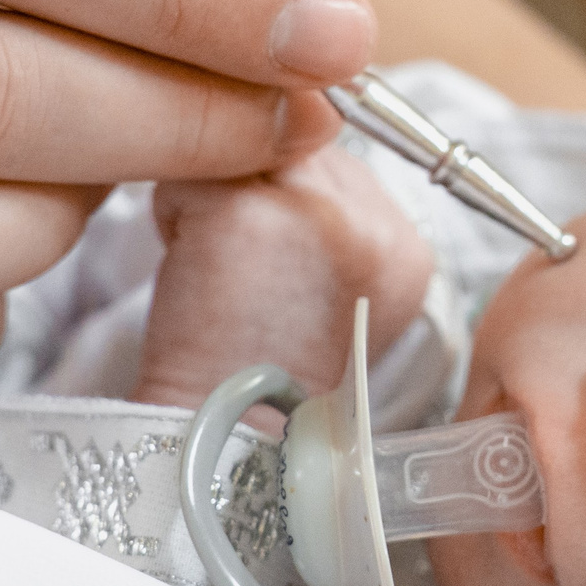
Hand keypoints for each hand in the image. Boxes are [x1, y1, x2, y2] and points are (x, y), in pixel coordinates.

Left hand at [132, 147, 436, 408]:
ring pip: (242, 150)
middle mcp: (379, 224)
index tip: (273, 267)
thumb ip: (332, 218)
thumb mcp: (329, 296)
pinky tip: (194, 277)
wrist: (223, 447)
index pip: (340, 163)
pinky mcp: (251, 215)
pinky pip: (191, 178)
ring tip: (222, 276)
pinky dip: (175, 220)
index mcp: (409, 252)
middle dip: (255, 192)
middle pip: (295, 146)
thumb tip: (287, 137)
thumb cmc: (262, 378)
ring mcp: (318, 216)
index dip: (290, 202)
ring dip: (214, 202)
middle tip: (242, 277)